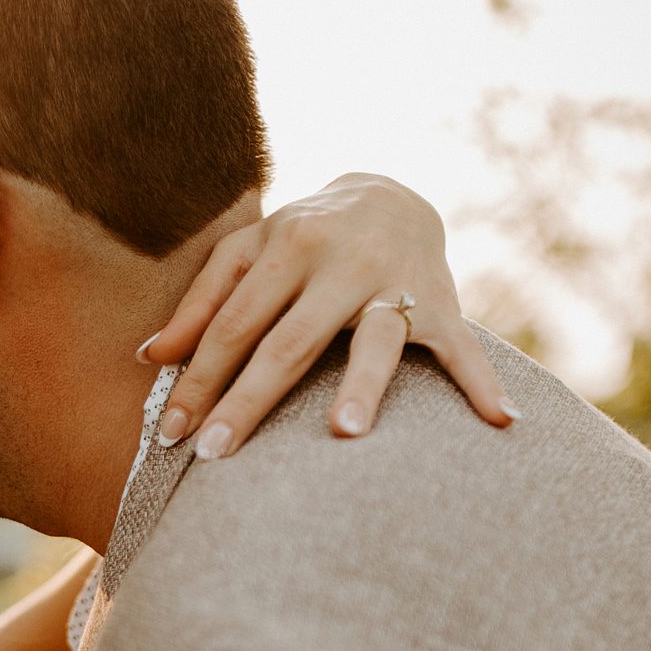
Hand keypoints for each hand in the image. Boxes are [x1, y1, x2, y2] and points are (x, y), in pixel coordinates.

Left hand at [138, 172, 517, 457]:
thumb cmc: (303, 239)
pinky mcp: (445, 303)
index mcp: (288, 247)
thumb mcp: (249, 253)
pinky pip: (465, 348)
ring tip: (345, 433)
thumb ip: (201, 303)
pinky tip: (499, 420)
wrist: (392, 194)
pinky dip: (483, 383)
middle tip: (217, 455)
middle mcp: (343, 264)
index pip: (234, 326)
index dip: (199, 381)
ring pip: (376, 341)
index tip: (172, 435)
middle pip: (289, 343)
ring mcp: (398, 284)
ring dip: (362, 386)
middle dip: (250, 401)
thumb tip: (150, 356)